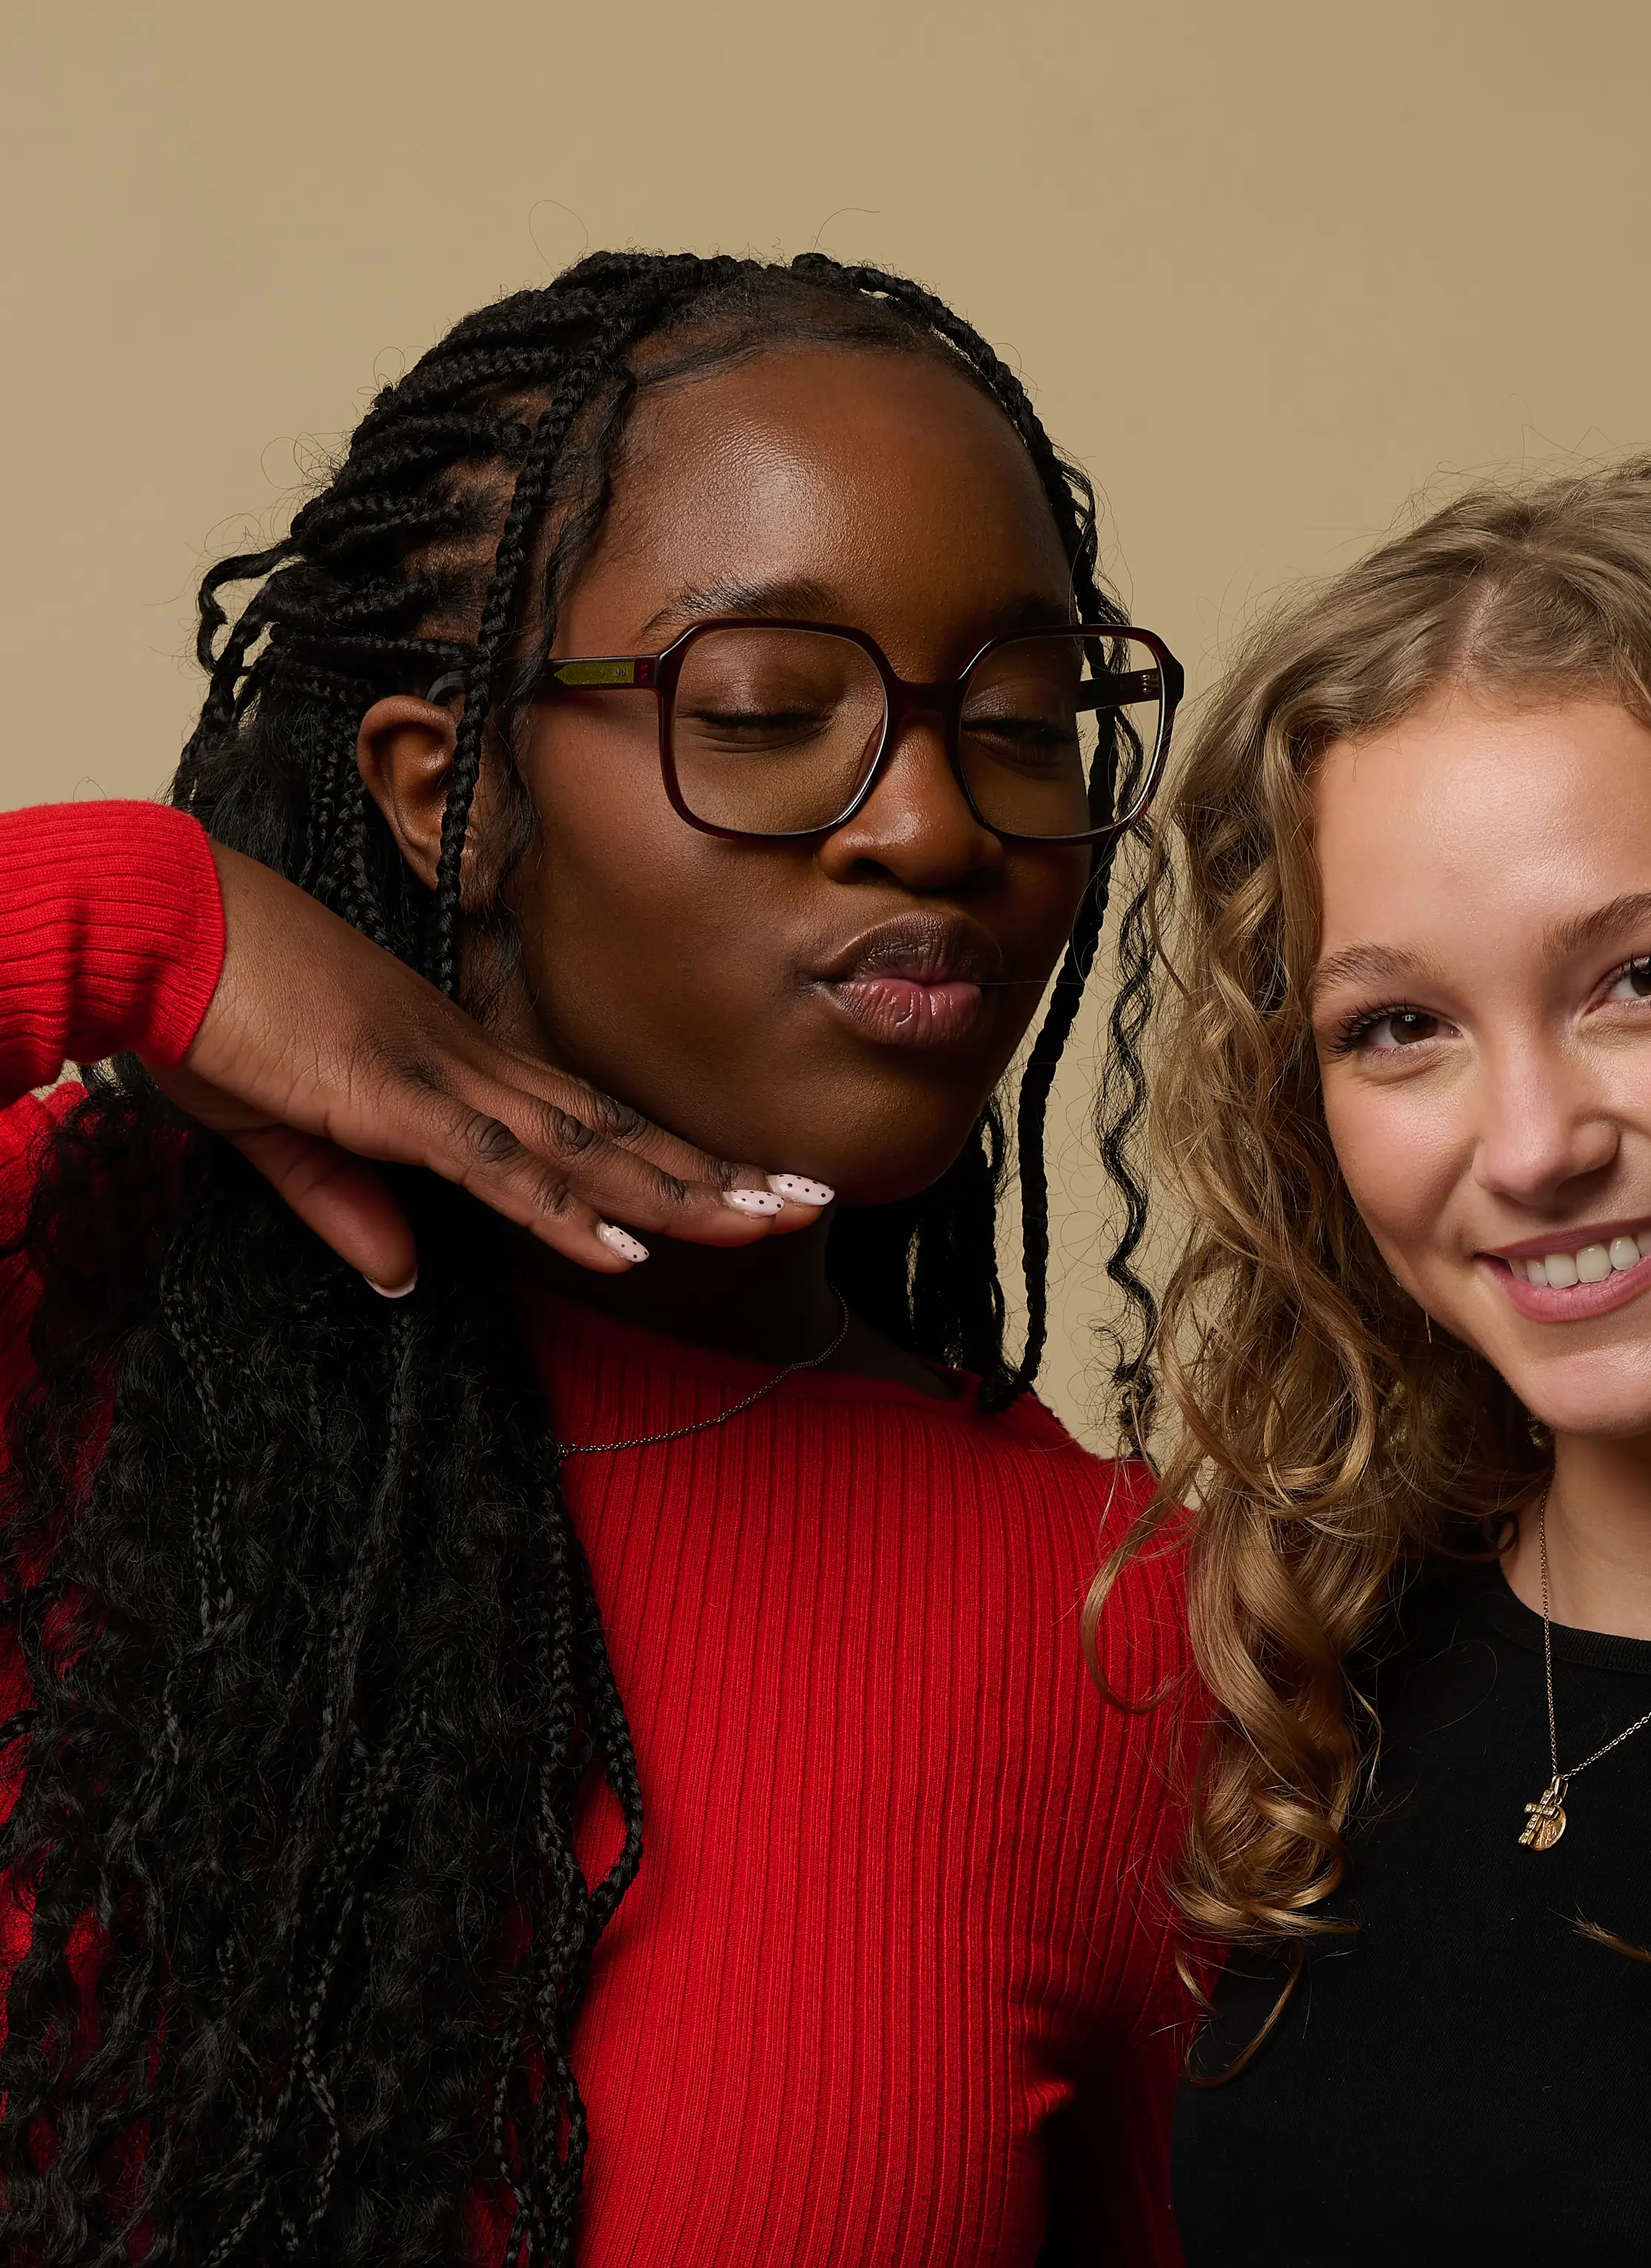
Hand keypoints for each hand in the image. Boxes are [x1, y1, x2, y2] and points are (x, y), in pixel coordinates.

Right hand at [147, 844, 831, 1291]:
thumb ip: (348, 1205)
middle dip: (717, 1174)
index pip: (587, 1126)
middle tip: (812, 1200)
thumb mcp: (284, 1132)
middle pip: (618, 1134)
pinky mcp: (396, 1102)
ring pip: (589, 1152)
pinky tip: (630, 1251)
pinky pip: (502, 1171)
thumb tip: (400, 1273)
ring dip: (679, 1195)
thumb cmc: (213, 1013)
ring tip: (769, 1224)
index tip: (748, 1188)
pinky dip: (570, 1215)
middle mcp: (470, 1069)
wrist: (156, 929)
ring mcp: (442, 1082)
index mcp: (452, 1070)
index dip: (671, 1163)